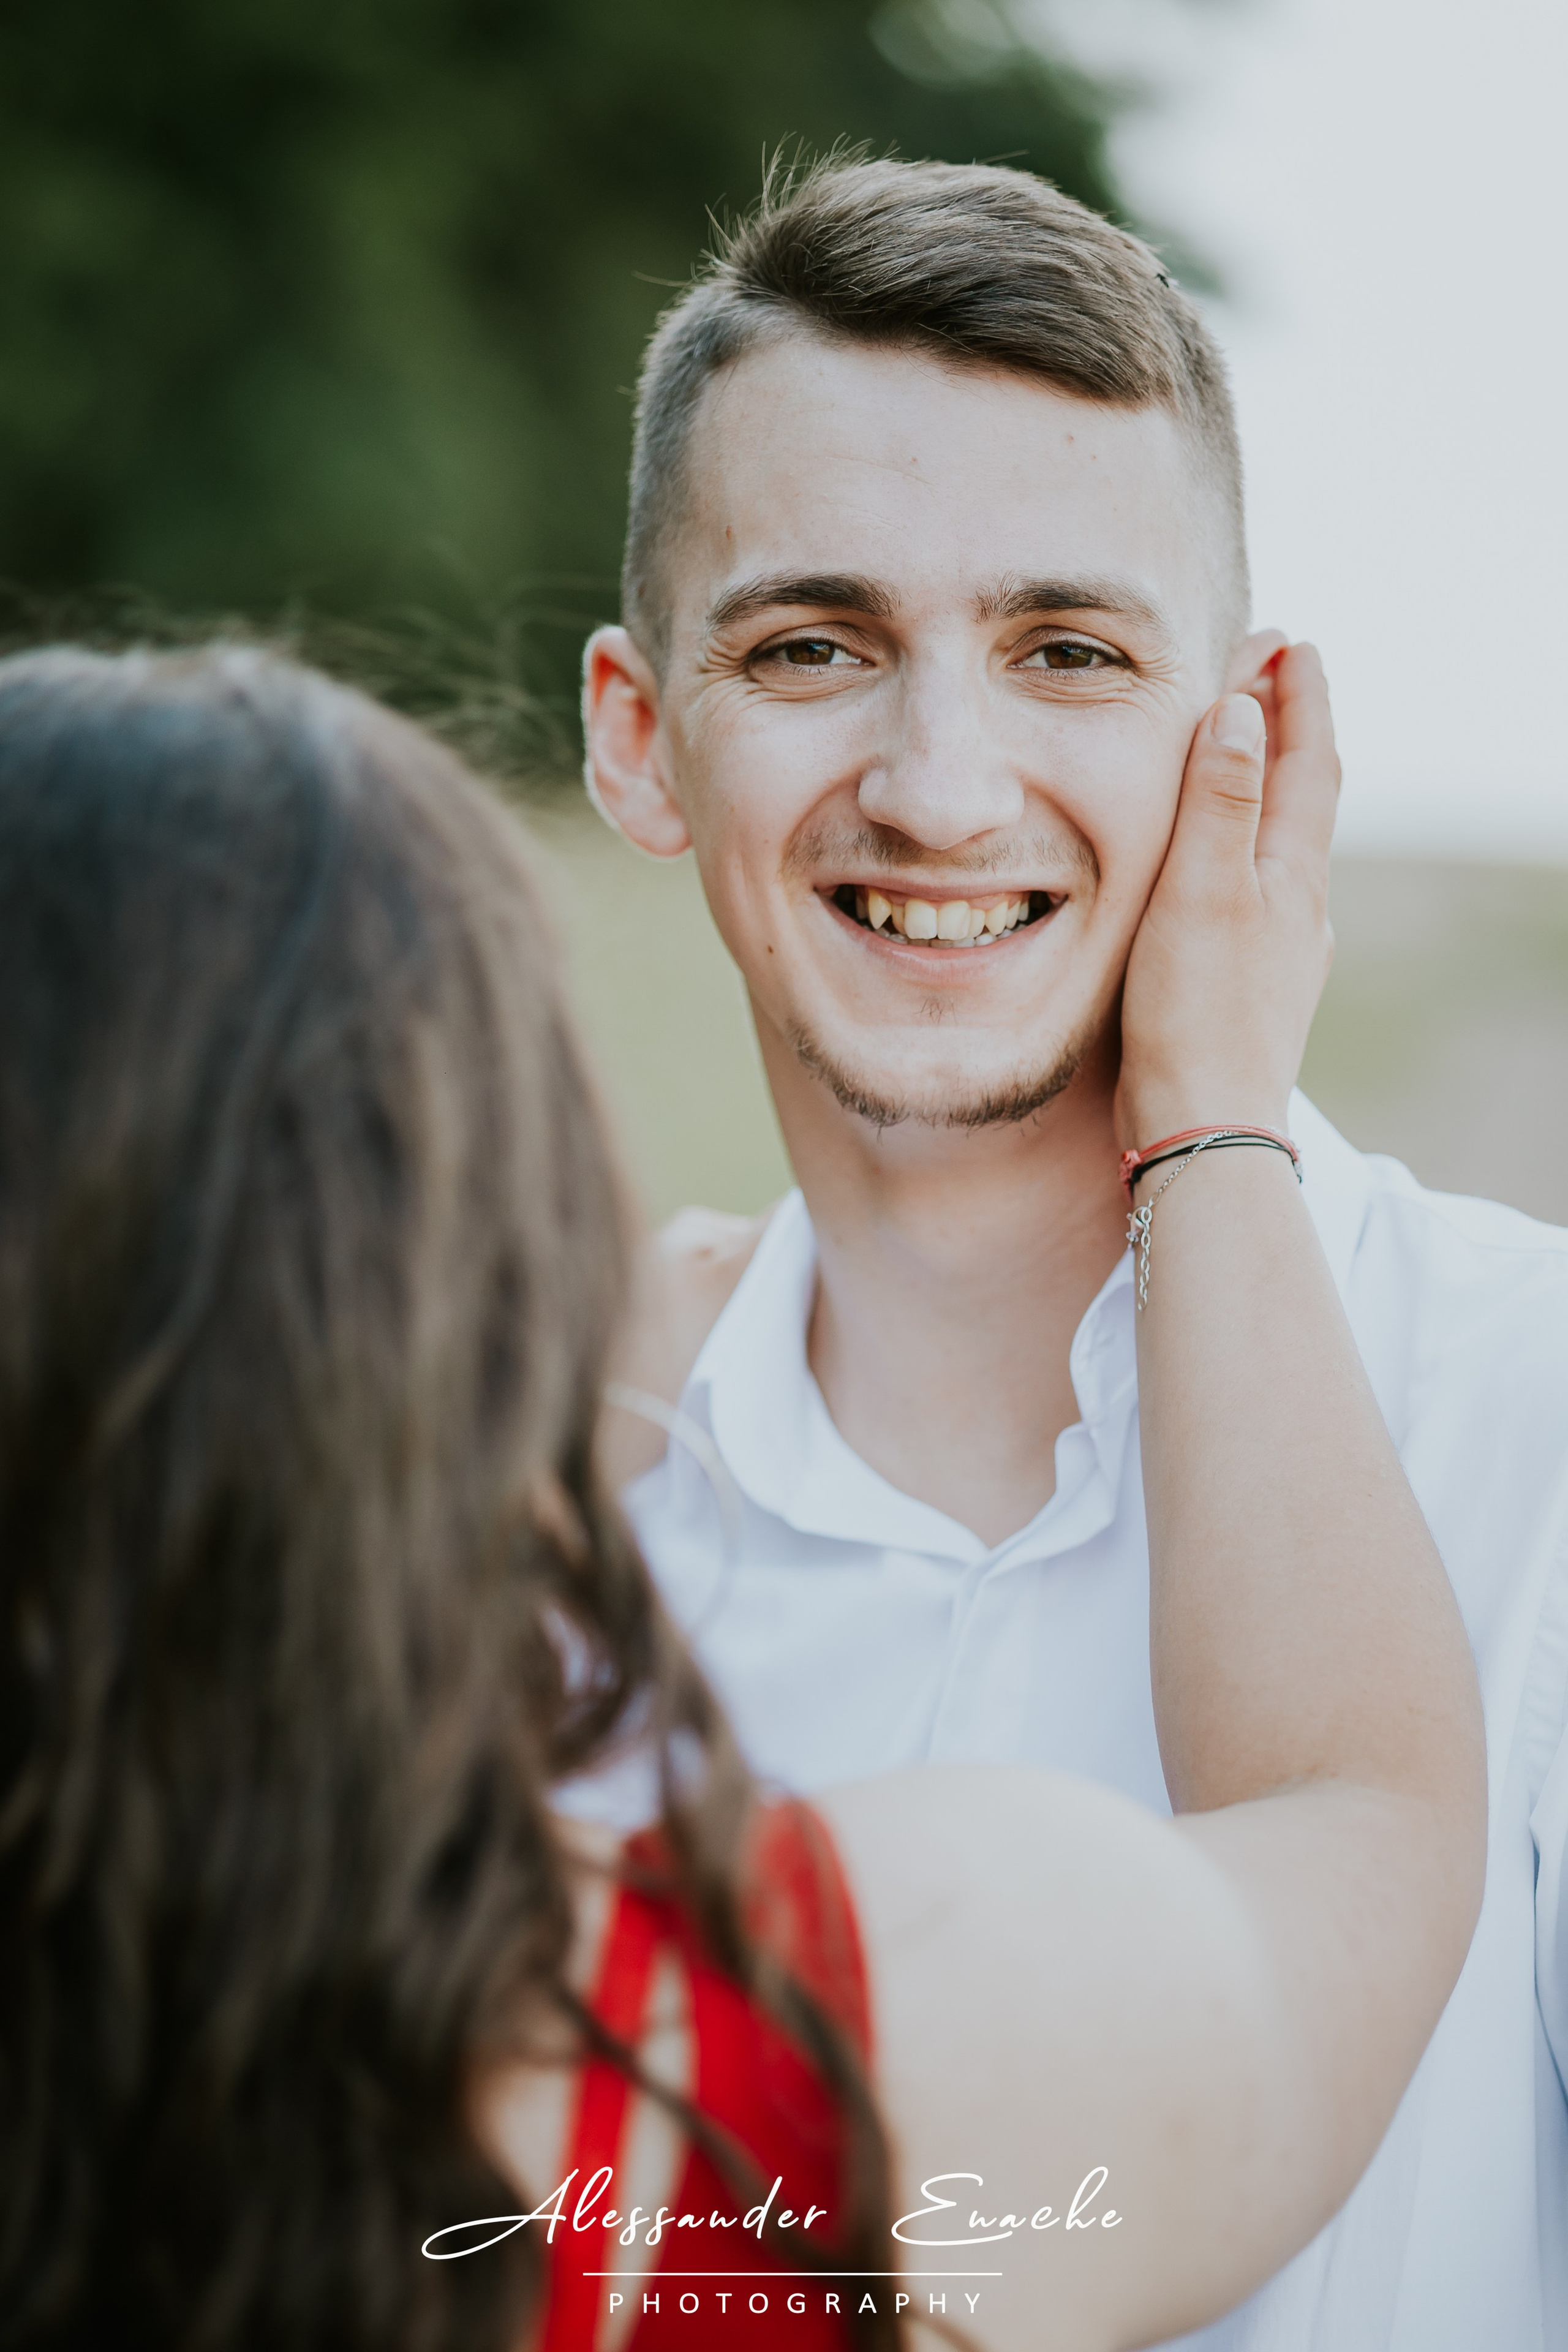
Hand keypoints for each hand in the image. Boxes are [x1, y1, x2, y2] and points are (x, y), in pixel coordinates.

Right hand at [1115, 642, 1338, 1150]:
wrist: (1204, 1128)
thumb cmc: (1194, 1013)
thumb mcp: (1201, 890)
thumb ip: (1220, 798)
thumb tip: (1244, 709)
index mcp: (1290, 873)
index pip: (1308, 762)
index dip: (1300, 699)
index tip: (1291, 642)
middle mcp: (1299, 907)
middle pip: (1301, 796)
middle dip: (1286, 730)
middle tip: (1268, 674)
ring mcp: (1281, 950)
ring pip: (1281, 844)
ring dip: (1265, 787)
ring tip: (1241, 752)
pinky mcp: (1252, 986)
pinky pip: (1257, 887)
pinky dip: (1243, 845)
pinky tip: (1222, 866)